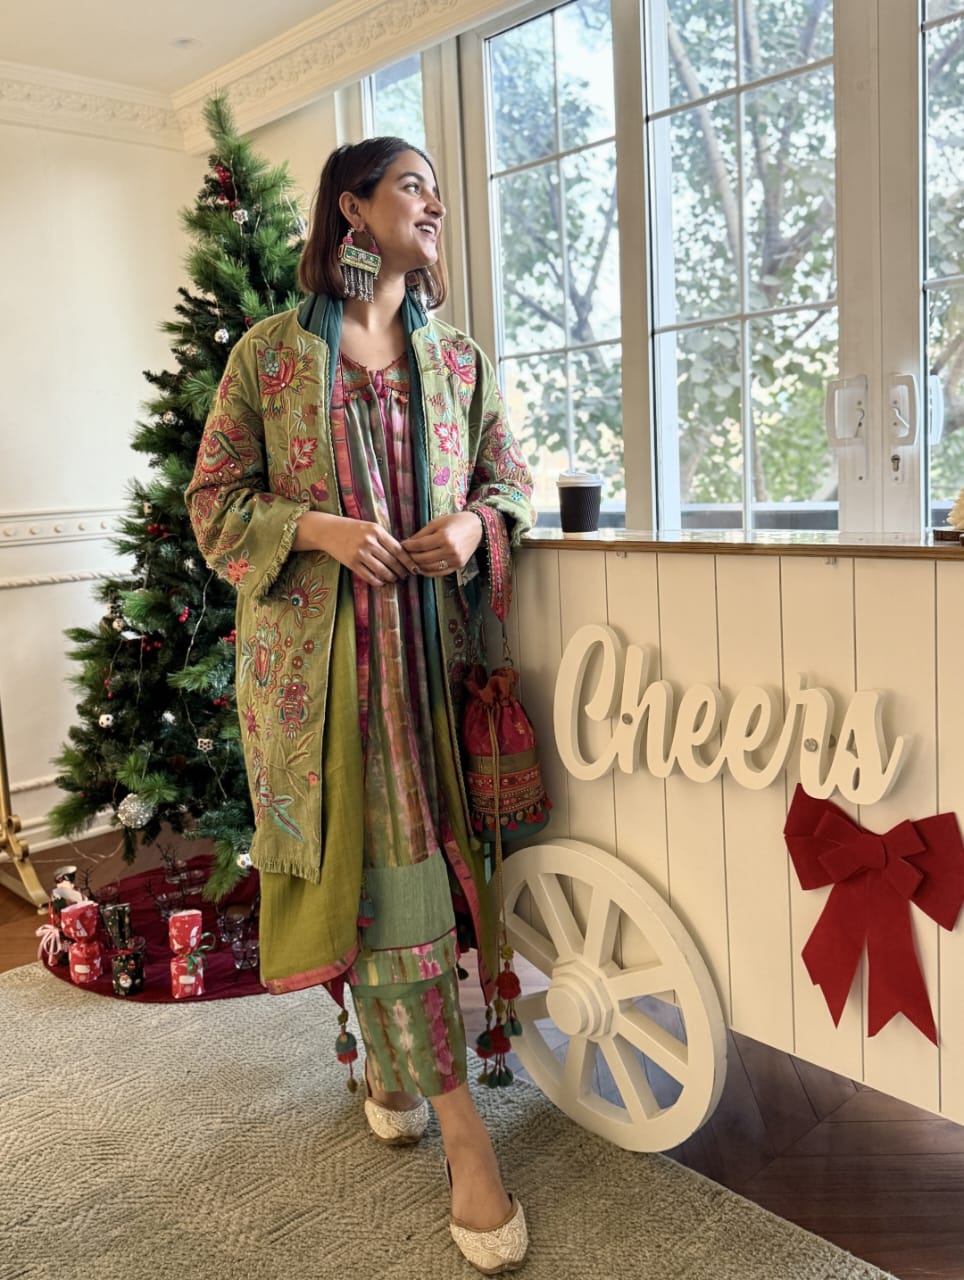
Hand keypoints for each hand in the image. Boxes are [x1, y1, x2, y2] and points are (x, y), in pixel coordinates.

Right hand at [295, 512, 417, 586]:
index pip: (398, 549)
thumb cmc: (352, 528)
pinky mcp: (351, 563)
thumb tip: (402, 553)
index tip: (415, 568)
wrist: (328, 530)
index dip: (408, 561)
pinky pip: (369, 576)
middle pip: (392, 561)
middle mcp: (369, 541)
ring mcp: (359, 553)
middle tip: (406, 576)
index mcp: (376, 531)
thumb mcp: (370, 527)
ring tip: (394, 579)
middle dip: (401, 571)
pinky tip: (381, 582)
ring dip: (391, 577)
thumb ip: (384, 538)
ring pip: (382, 571)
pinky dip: (378, 581)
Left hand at [402, 512, 483, 577]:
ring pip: (429, 568)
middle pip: (423, 558)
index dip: (408, 546)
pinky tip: (421, 567)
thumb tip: (407, 543)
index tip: (402, 545)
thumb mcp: (437, 523)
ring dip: (417, 565)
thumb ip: (422, 534)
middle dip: (410, 557)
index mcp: (444, 537)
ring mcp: (454, 560)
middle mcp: (450, 550)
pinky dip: (427, 572)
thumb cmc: (456, 522)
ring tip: (411, 561)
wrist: (477, 528)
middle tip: (404, 554)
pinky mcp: (458, 566)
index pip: (420, 545)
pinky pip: (438, 573)